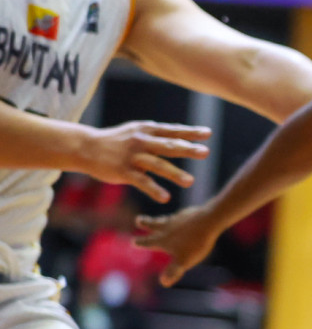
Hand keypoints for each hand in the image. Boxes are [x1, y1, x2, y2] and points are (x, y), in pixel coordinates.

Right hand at [78, 122, 210, 203]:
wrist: (85, 147)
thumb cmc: (116, 140)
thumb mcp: (137, 131)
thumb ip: (159, 134)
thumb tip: (184, 134)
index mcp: (147, 130)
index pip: (172, 131)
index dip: (190, 132)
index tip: (207, 134)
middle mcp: (141, 142)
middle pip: (168, 146)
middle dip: (187, 149)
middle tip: (205, 153)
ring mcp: (132, 157)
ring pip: (157, 165)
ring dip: (174, 174)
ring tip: (191, 182)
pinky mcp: (123, 171)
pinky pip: (141, 181)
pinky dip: (154, 190)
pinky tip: (165, 197)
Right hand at [134, 205, 222, 286]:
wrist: (210, 221)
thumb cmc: (195, 242)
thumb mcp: (184, 260)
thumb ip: (174, 271)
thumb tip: (164, 283)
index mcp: (162, 239)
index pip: (147, 242)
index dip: (140, 243)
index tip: (133, 241)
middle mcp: (167, 227)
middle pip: (153, 225)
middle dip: (145, 223)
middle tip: (139, 220)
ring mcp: (178, 219)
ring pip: (165, 219)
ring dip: (159, 219)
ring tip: (157, 219)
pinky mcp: (189, 213)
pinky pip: (181, 215)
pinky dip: (177, 217)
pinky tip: (181, 216)